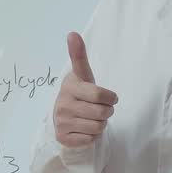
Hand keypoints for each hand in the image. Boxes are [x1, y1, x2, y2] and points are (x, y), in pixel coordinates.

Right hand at [53, 32, 117, 147]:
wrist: (63, 117)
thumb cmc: (79, 93)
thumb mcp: (82, 74)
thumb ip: (79, 55)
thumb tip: (72, 33)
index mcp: (70, 87)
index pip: (99, 94)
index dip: (110, 98)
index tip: (110, 97)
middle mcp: (62, 104)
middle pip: (102, 113)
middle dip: (107, 112)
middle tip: (100, 109)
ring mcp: (61, 122)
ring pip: (98, 127)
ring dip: (100, 124)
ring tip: (91, 118)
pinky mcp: (63, 137)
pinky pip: (90, 139)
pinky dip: (92, 136)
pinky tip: (84, 129)